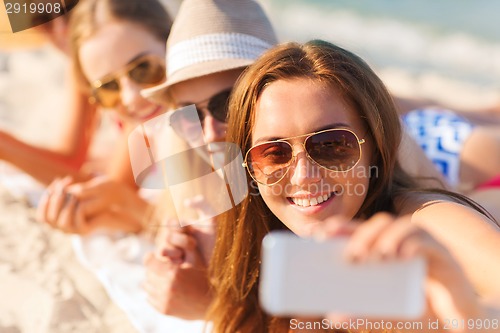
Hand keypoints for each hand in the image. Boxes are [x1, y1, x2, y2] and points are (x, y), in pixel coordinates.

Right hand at [37, 176, 147, 233]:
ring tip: (73, 193)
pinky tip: (79, 199)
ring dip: (64, 206)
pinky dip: (76, 211)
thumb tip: (53, 188)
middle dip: (54, 201)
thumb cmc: (97, 195)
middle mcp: (64, 227)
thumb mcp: (79, 192)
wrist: (115, 204)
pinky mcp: (85, 230)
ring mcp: (74, 230)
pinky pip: (76, 223)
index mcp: (59, 218)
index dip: (45, 200)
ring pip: (61, 223)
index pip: (42, 215)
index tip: (55, 184)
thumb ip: (66, 193)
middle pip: (49, 219)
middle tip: (63, 186)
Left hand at [143, 225, 211, 319]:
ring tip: (165, 278)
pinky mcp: (164, 310)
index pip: (148, 261)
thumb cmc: (204, 276)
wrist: (212, 303)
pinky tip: (167, 289)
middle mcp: (166, 288)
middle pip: (147, 273)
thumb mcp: (196, 257)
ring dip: (153, 280)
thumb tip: (169, 224)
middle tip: (163, 267)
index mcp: (173, 273)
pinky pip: (150, 298)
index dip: (152, 257)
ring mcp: (164, 301)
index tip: (157, 257)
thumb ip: (183, 243)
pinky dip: (155, 292)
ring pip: (147, 286)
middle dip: (154, 269)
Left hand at [315, 213, 483, 332]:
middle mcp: (402, 244)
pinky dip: (413, 245)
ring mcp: (423, 247)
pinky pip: (428, 242)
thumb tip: (333, 316)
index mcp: (384, 253)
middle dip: (361, 234)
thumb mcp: (388, 313)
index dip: (340, 228)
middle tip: (351, 255)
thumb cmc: (420, 314)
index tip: (319, 234)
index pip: (359, 233)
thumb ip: (365, 314)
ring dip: (386, 237)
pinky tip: (402, 256)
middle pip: (379, 225)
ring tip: (374, 255)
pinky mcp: (444, 257)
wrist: (458, 326)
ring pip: (403, 226)